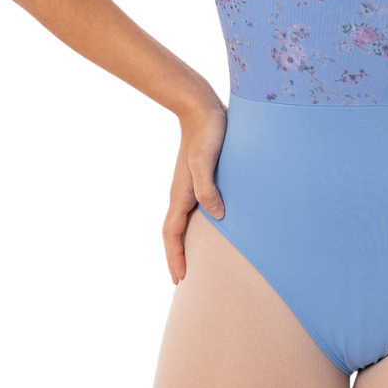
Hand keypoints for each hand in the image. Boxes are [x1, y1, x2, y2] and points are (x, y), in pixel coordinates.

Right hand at [162, 95, 227, 283]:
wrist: (202, 108)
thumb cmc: (208, 133)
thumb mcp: (206, 160)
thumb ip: (208, 187)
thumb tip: (215, 215)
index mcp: (180, 194)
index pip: (172, 233)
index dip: (175, 256)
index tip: (180, 279)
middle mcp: (182, 193)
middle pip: (174, 232)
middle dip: (176, 256)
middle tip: (182, 279)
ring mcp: (189, 186)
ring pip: (183, 222)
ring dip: (184, 243)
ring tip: (193, 260)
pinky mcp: (200, 178)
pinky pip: (193, 210)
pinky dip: (196, 226)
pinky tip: (210, 227)